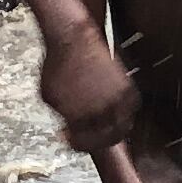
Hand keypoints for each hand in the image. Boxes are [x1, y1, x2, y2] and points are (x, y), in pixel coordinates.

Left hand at [38, 21, 135, 153]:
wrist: (73, 38)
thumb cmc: (57, 65)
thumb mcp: (49, 96)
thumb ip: (61, 117)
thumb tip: (68, 130)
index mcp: (79, 116)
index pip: (84, 143)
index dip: (77, 144)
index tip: (72, 139)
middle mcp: (101, 111)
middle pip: (107, 140)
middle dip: (97, 142)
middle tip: (90, 139)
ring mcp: (117, 100)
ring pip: (123, 128)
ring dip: (114, 131)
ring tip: (104, 129)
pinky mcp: (128, 87)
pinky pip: (132, 110)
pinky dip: (125, 115)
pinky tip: (115, 114)